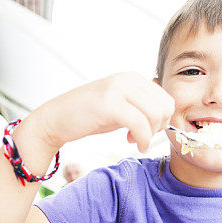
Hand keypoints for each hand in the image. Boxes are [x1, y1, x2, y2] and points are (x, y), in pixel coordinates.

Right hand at [29, 73, 174, 151]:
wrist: (55, 120)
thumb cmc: (87, 116)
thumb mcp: (119, 105)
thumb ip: (139, 105)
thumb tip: (165, 115)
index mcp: (131, 78)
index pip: (166, 98)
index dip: (162, 119)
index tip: (146, 131)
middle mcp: (126, 79)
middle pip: (165, 105)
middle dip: (158, 127)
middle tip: (142, 137)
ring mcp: (117, 89)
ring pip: (156, 113)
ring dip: (151, 134)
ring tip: (136, 141)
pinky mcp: (109, 104)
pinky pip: (140, 124)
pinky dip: (143, 139)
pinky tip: (134, 145)